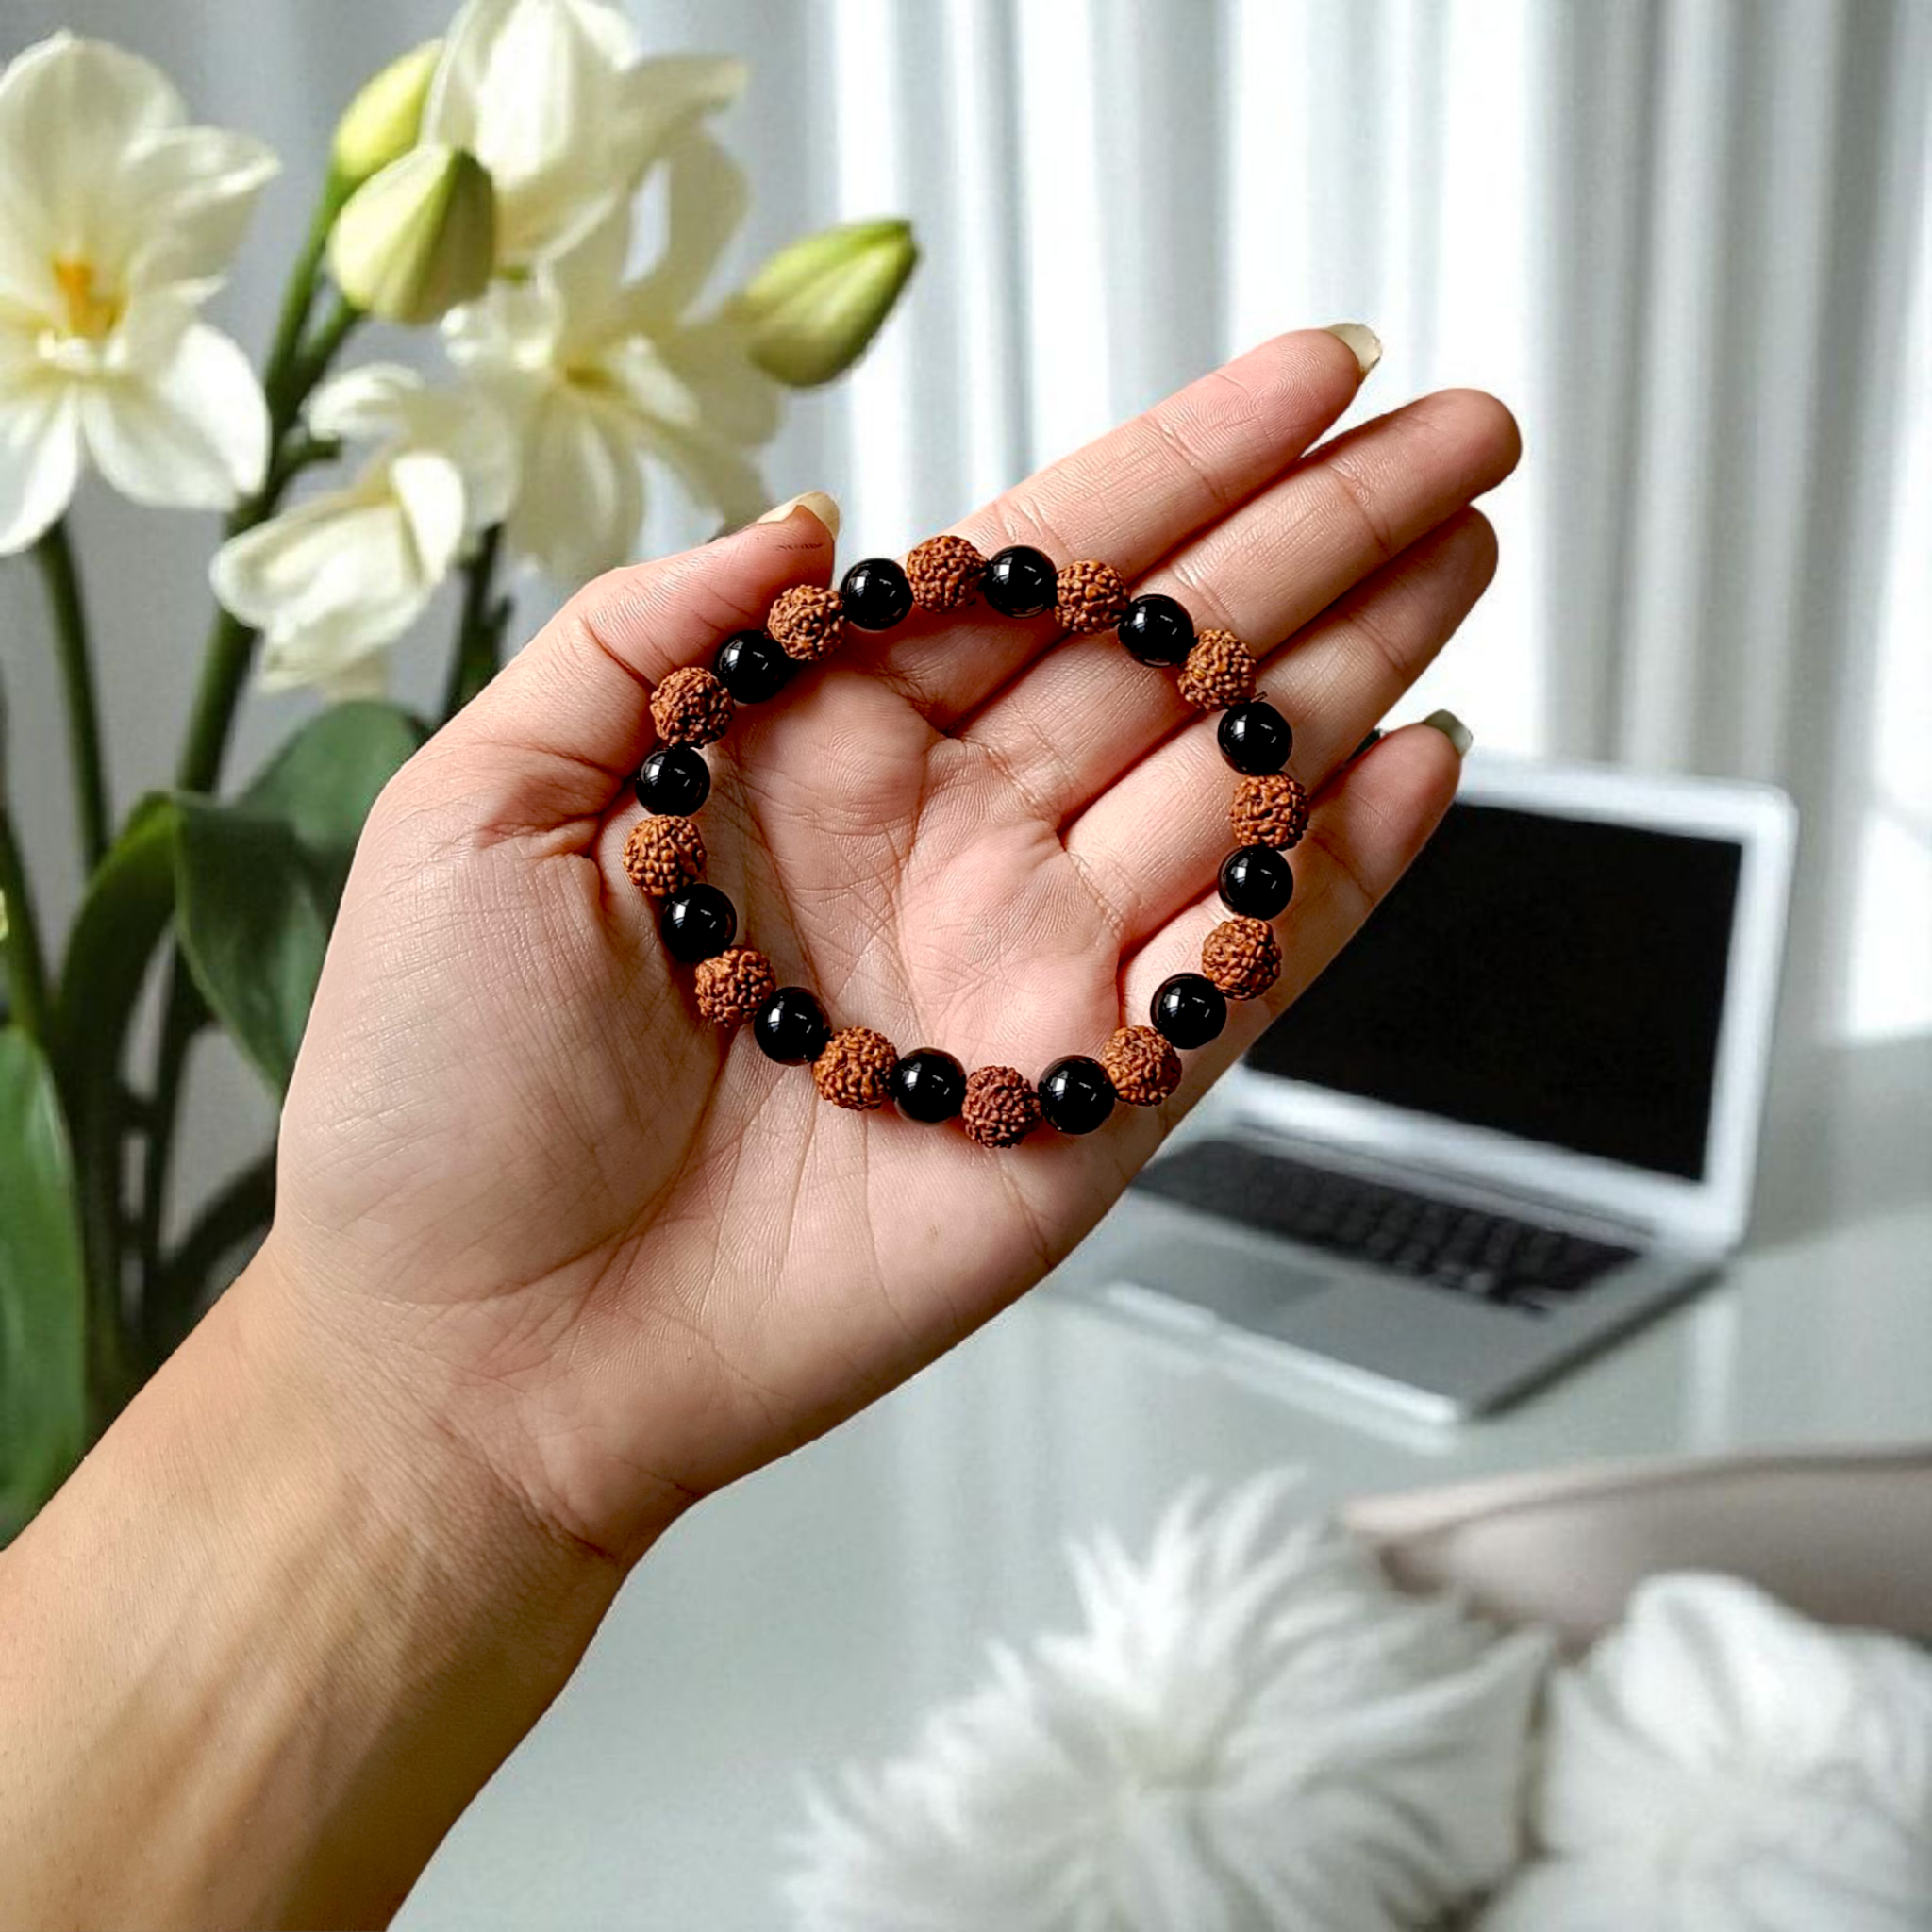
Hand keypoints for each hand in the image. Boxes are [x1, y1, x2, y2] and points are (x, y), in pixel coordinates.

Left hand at [263, 329, 1518, 1563]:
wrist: (481, 1345)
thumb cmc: (437, 1088)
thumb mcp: (482, 805)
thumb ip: (642, 634)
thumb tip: (814, 519)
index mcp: (814, 748)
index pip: (1031, 569)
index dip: (1177, 467)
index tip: (1309, 375)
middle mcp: (942, 839)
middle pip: (1166, 657)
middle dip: (1319, 538)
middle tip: (1456, 433)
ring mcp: (1026, 969)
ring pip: (1229, 789)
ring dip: (1359, 669)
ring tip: (1467, 553)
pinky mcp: (1081, 1106)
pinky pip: (1238, 975)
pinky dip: (1341, 879)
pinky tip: (1421, 763)